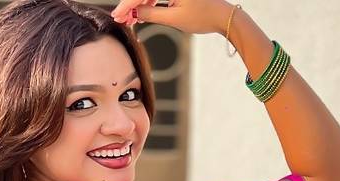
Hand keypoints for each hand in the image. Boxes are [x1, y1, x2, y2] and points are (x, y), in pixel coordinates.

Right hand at [110, 0, 231, 35]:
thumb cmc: (203, 16)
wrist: (221, 16)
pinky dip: (148, 1)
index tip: (118, 15)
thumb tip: (135, 12)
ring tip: (131, 20)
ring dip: (138, 3)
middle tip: (121, 19)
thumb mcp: (174, 18)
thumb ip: (152, 13)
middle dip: (131, 4)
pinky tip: (142, 13)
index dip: (128, 4)